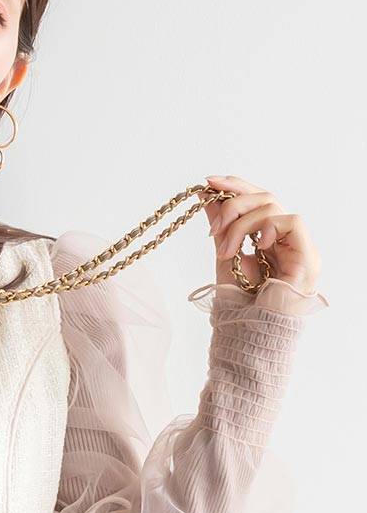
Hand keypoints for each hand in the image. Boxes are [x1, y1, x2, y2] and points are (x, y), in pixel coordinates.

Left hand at [194, 173, 321, 292]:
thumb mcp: (225, 255)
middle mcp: (287, 238)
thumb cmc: (240, 301)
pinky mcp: (307, 255)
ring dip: (241, 223)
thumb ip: (221, 226)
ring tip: (225, 248)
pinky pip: (291, 221)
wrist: (251, 330)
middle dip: (234, 201)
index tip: (208, 182)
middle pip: (265, 197)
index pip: (257, 200)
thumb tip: (206, 196)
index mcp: (270, 237)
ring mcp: (300, 246)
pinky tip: (255, 244)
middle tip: (212, 220)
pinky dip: (267, 227)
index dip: (235, 186)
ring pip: (273, 206)